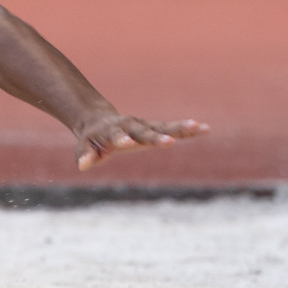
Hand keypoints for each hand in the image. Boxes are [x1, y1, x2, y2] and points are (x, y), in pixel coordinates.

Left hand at [73, 114, 208, 170]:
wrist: (98, 121)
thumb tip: (82, 166)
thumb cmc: (92, 139)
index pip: (116, 136)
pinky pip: (172, 128)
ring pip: (163, 127)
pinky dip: (187, 129)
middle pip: (143, 132)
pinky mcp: (153, 128)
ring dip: (180, 128)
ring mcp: (143, 126)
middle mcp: (129, 126)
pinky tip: (205, 128)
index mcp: (111, 132)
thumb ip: (85, 155)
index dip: (120, 139)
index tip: (125, 143)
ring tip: (198, 126)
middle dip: (155, 138)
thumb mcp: (85, 147)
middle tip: (169, 142)